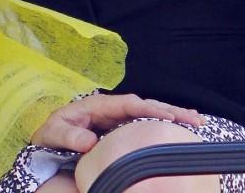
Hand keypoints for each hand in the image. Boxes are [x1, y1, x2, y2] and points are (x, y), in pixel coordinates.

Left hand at [30, 93, 202, 152]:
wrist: (47, 141)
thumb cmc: (51, 135)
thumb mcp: (54, 134)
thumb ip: (69, 136)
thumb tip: (89, 141)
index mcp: (98, 105)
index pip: (128, 104)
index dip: (149, 109)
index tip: (169, 117)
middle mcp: (112, 108)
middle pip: (145, 106)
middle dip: (170, 110)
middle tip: (194, 118)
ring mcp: (118, 118)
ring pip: (149, 113)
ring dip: (172, 115)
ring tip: (196, 120)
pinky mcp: (121, 128)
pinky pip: (145, 123)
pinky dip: (163, 123)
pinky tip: (180, 127)